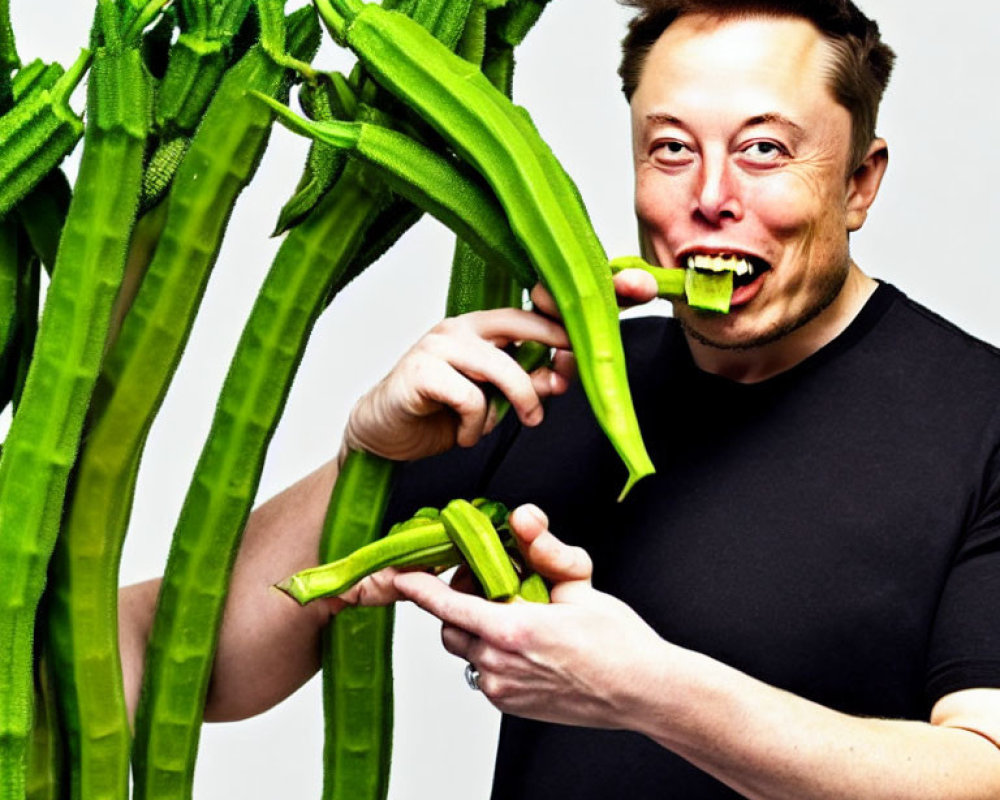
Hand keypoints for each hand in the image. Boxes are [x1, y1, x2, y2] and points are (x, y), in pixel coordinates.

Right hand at [344, 270, 659, 463]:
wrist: (381, 434)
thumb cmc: (440, 412)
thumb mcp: (495, 400)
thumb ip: (528, 382)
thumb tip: (566, 373)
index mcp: (484, 326)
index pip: (534, 308)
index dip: (573, 308)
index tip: (620, 296)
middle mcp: (462, 326)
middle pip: (524, 323)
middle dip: (557, 349)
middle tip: (563, 381)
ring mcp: (438, 345)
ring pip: (502, 366)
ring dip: (518, 401)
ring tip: (511, 424)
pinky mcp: (419, 371)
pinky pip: (471, 397)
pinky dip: (477, 426)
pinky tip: (465, 436)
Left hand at [393, 504, 668, 729]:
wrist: (642, 690)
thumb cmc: (617, 642)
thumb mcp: (580, 585)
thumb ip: (544, 549)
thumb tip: (524, 519)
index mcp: (513, 630)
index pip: (447, 603)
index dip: (419, 588)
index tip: (401, 575)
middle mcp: (499, 663)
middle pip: (450, 625)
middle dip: (458, 602)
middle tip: (489, 584)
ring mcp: (502, 688)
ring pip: (464, 649)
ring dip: (475, 628)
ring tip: (512, 614)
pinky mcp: (509, 704)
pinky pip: (481, 671)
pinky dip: (490, 652)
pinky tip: (524, 644)